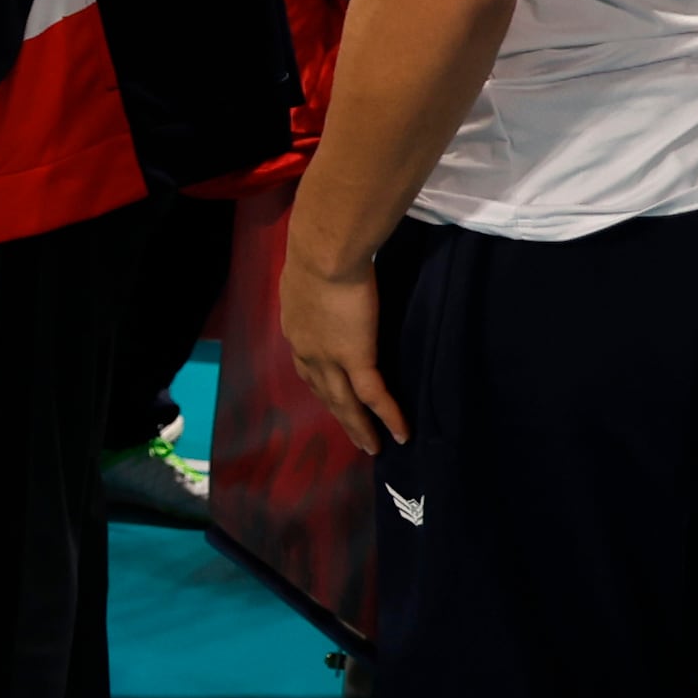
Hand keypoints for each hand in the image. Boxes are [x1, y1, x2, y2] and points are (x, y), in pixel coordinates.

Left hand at [280, 248, 402, 451]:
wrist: (323, 252)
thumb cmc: (319, 251)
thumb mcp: (308, 272)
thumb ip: (315, 286)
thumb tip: (324, 280)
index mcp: (295, 329)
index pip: (306, 366)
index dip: (319, 384)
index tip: (328, 396)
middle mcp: (306, 351)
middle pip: (324, 392)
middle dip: (338, 415)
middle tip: (354, 436)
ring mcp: (329, 358)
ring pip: (344, 403)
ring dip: (358, 427)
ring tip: (372, 446)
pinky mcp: (355, 358)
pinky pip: (373, 396)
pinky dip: (388, 417)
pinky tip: (401, 434)